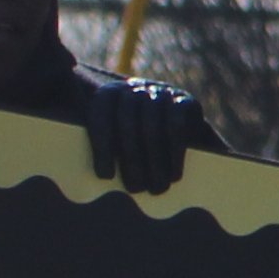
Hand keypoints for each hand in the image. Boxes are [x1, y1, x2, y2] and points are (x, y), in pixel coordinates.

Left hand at [89, 76, 197, 196]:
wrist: (184, 133)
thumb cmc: (138, 147)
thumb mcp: (115, 141)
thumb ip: (102, 150)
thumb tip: (93, 176)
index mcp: (108, 94)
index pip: (100, 115)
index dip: (101, 146)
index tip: (105, 176)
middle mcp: (133, 88)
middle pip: (127, 123)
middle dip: (131, 160)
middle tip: (135, 189)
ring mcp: (160, 92)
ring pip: (152, 127)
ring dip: (154, 162)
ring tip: (156, 189)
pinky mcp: (185, 100)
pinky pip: (176, 126)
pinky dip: (175, 154)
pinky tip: (174, 175)